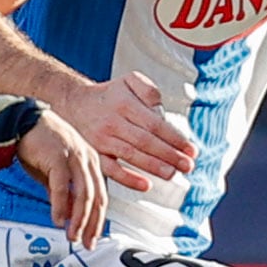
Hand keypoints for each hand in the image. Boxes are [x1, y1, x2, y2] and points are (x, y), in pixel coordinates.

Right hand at [16, 109, 107, 246]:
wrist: (22, 121)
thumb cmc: (40, 144)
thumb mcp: (56, 171)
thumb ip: (64, 192)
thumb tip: (67, 215)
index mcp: (91, 162)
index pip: (101, 196)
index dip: (98, 221)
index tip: (93, 238)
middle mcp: (87, 159)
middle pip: (96, 198)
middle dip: (92, 224)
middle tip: (86, 242)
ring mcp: (74, 157)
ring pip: (83, 195)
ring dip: (78, 219)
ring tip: (72, 235)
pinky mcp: (58, 156)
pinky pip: (62, 187)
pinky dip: (60, 206)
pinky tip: (58, 219)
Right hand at [64, 70, 197, 192]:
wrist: (75, 103)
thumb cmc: (110, 95)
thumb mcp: (129, 81)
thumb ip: (149, 91)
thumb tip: (162, 113)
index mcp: (124, 103)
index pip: (155, 123)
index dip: (175, 138)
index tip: (191, 150)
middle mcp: (112, 121)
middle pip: (145, 141)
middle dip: (169, 155)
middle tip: (188, 165)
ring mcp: (101, 139)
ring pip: (130, 155)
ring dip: (153, 166)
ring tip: (172, 174)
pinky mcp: (93, 153)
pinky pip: (110, 169)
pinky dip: (127, 178)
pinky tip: (145, 185)